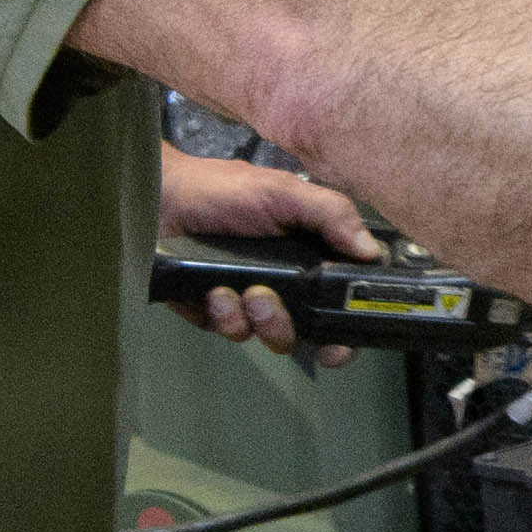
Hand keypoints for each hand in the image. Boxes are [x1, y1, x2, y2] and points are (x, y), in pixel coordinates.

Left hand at [156, 145, 381, 351]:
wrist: (160, 199)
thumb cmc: (221, 189)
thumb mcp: (283, 192)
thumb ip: (331, 214)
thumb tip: (371, 249)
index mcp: (311, 254)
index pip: (341, 298)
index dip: (347, 327)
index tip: (339, 342)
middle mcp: (287, 282)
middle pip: (309, 330)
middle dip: (289, 325)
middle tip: (265, 299)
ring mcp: (252, 301)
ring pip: (270, 336)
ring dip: (255, 318)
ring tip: (236, 290)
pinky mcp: (218, 313)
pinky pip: (232, 332)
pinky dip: (223, 315)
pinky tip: (212, 291)